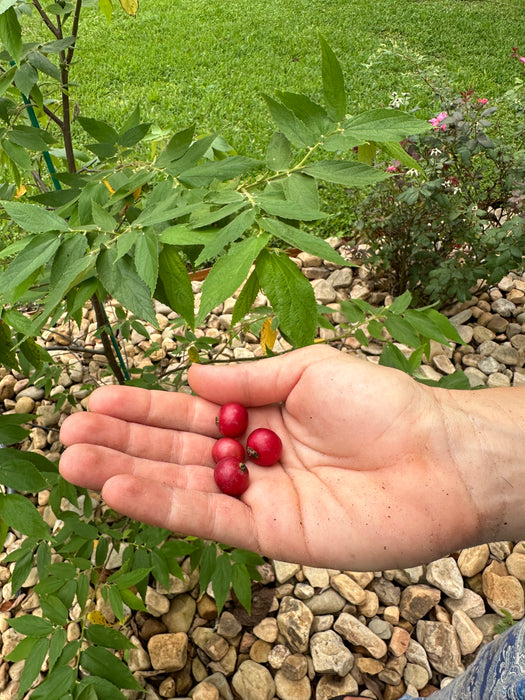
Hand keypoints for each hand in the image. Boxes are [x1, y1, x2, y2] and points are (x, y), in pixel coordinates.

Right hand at [59, 345, 510, 570]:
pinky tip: (120, 488)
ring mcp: (260, 497)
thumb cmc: (382, 402)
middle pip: (176, 450)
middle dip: (122, 440)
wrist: (439, 456)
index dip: (144, 407)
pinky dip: (162, 505)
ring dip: (126, 474)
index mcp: (261, 415)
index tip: (98, 399)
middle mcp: (253, 458)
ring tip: (74, 460)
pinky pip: (208, 519)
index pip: (190, 412)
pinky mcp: (271, 534)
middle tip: (70, 432)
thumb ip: (247, 377)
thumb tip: (190, 374)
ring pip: (181, 486)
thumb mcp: (308, 369)